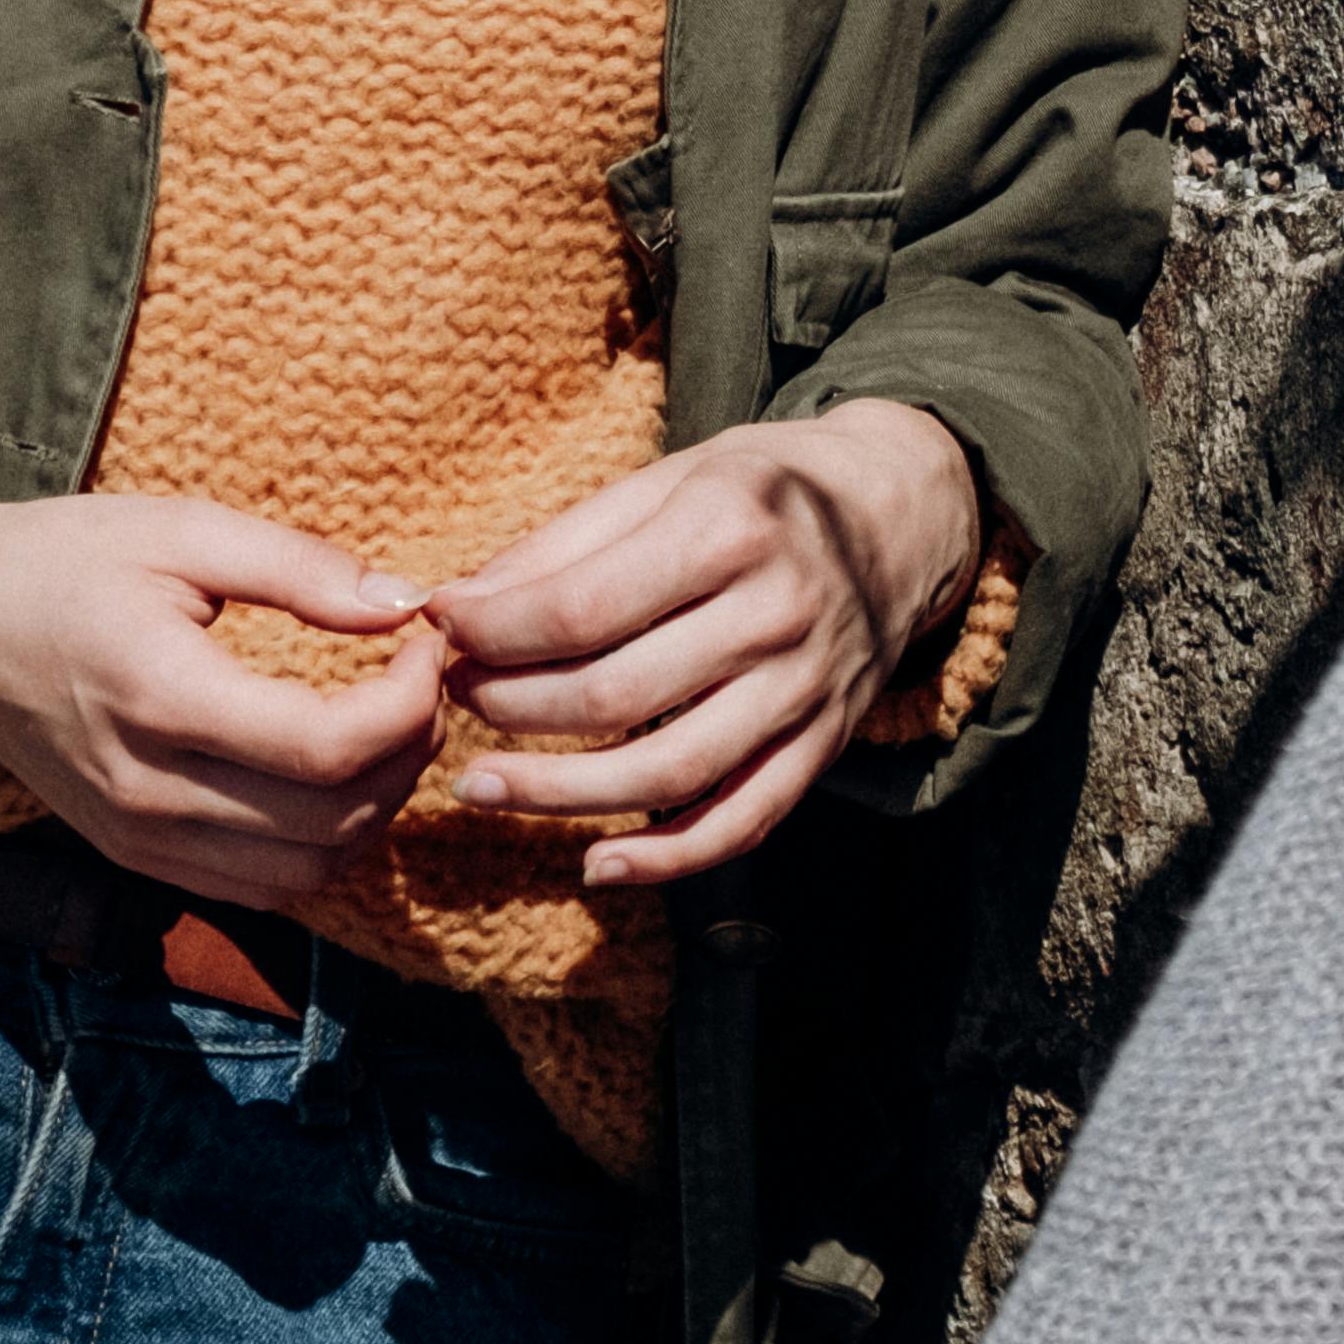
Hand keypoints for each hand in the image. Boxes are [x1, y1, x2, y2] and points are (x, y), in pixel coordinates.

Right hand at [0, 468, 454, 904]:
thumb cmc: (61, 560)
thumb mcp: (181, 529)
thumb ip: (300, 568)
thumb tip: (405, 606)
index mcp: (161, 697)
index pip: (329, 747)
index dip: (410, 702)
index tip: (426, 638)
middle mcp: (149, 791)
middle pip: (334, 821)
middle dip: (409, 752)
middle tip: (420, 679)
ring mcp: (138, 838)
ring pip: (308, 872)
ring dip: (375, 808)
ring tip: (385, 724)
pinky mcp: (133, 858)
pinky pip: (261, 889)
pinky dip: (323, 844)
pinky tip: (332, 771)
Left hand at [428, 404, 981, 886]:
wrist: (902, 514)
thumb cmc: (762, 491)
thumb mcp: (668, 478)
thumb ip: (565, 543)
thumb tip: (459, 606)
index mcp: (728, 530)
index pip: (581, 610)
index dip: (493, 632)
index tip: (441, 629)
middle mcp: (774, 614)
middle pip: (613, 698)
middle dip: (510, 708)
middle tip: (456, 697)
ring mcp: (805, 689)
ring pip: (666, 775)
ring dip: (559, 795)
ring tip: (483, 785)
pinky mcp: (825, 743)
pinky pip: (742, 822)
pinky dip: (667, 862)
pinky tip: (596, 865)